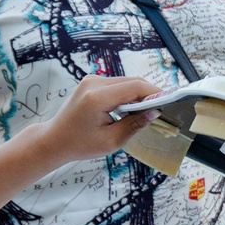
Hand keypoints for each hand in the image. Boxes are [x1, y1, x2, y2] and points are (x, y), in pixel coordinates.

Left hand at [25, 75, 163, 164]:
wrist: (54, 139)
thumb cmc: (80, 144)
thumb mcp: (111, 140)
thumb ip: (134, 124)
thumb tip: (155, 112)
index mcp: (97, 97)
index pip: (135, 87)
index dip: (155, 93)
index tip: (169, 102)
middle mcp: (94, 83)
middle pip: (132, 82)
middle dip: (149, 94)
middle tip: (162, 109)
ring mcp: (92, 80)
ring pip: (126, 82)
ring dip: (139, 94)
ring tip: (147, 111)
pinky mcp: (92, 83)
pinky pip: (117, 85)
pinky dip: (128, 94)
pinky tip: (132, 108)